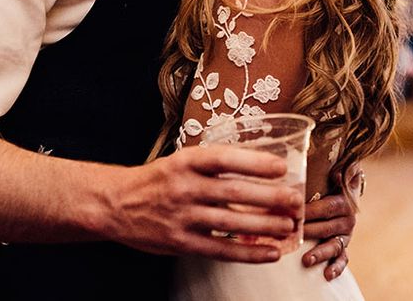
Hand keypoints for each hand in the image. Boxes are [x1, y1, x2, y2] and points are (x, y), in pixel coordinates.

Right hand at [101, 144, 302, 262]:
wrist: (116, 204)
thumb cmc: (159, 179)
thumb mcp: (183, 161)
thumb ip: (215, 164)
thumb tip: (260, 165)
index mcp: (187, 161)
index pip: (225, 159)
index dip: (255, 162)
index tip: (282, 166)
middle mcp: (185, 187)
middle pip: (234, 192)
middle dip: (269, 197)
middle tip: (296, 199)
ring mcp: (182, 216)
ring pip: (231, 221)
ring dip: (264, 225)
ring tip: (289, 226)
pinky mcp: (181, 242)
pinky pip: (220, 249)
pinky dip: (247, 252)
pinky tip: (269, 252)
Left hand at [301, 164, 362, 280]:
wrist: (345, 193)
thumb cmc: (332, 181)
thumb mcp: (336, 172)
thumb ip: (338, 170)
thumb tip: (336, 174)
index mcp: (343, 201)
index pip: (326, 207)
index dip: (310, 211)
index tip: (294, 214)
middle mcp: (347, 219)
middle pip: (326, 228)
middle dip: (307, 232)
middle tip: (291, 236)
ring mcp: (345, 235)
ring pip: (334, 245)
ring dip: (320, 253)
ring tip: (306, 260)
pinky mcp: (344, 247)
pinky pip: (343, 259)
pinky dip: (336, 267)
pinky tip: (327, 275)